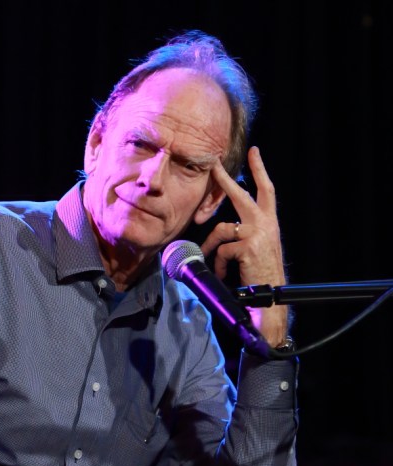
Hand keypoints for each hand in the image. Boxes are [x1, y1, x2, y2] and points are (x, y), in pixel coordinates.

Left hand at [202, 146, 288, 345]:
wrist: (271, 296)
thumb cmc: (261, 275)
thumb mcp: (256, 248)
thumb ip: (244, 233)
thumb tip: (224, 228)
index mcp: (269, 221)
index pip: (265, 189)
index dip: (260, 169)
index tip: (254, 151)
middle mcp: (265, 223)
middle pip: (241, 194)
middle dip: (224, 179)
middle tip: (213, 164)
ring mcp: (257, 233)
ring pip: (221, 229)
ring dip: (212, 246)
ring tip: (213, 262)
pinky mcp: (247, 246)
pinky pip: (222, 251)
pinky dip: (219, 264)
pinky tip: (223, 274)